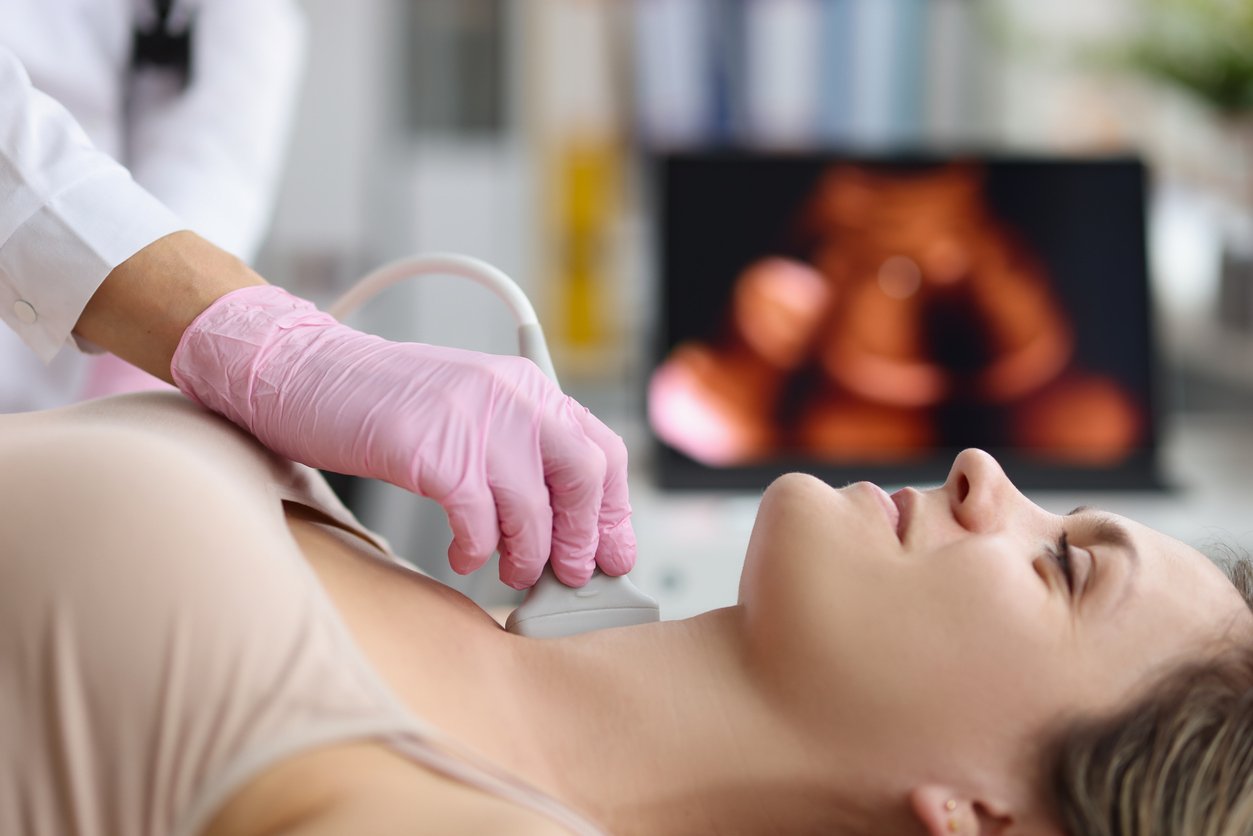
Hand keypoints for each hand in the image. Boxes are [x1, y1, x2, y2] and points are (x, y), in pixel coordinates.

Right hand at [170, 285, 635, 587]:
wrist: (310, 374)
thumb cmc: (388, 404)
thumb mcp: (471, 412)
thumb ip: (519, 454)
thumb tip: (564, 526)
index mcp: (528, 386)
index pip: (603, 448)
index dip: (614, 510)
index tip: (613, 553)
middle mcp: (513, 395)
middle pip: (585, 476)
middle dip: (582, 537)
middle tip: (567, 573)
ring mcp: (473, 419)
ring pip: (532, 508)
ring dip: (526, 555)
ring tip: (509, 571)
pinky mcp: (433, 450)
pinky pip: (478, 520)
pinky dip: (476, 549)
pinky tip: (462, 554)